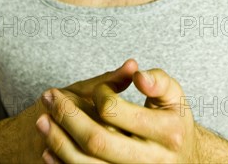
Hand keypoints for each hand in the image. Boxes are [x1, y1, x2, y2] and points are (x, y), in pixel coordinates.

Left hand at [36, 64, 199, 162]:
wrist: (185, 160)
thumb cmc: (175, 122)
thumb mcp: (175, 97)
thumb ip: (158, 81)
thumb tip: (135, 72)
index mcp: (167, 132)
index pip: (119, 111)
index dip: (100, 95)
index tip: (97, 88)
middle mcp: (151, 160)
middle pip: (97, 140)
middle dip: (67, 117)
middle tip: (49, 97)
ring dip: (58, 142)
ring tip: (42, 120)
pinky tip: (49, 150)